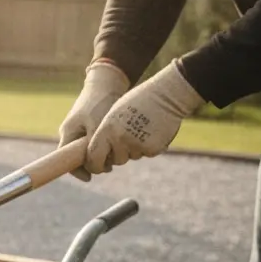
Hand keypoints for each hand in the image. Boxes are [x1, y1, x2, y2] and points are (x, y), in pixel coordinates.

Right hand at [58, 60, 129, 181]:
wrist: (107, 82)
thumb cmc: (100, 103)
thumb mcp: (98, 126)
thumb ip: (94, 147)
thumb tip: (97, 165)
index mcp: (67, 133)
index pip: (65, 161)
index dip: (77, 172)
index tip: (90, 178)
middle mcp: (71, 134)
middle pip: (79, 158)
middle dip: (94, 164)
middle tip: (111, 164)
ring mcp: (80, 130)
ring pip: (89, 151)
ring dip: (102, 155)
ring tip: (117, 153)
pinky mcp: (90, 127)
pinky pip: (96, 143)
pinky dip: (106, 147)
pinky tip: (117, 145)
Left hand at [85, 60, 205, 174]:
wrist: (166, 95)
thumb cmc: (137, 101)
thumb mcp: (114, 114)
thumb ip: (105, 134)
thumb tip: (99, 155)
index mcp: (107, 129)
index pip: (94, 157)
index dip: (94, 164)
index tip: (96, 166)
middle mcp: (120, 139)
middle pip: (115, 160)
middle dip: (118, 154)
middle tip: (126, 138)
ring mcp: (137, 145)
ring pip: (131, 157)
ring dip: (133, 149)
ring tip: (140, 129)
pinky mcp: (152, 149)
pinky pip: (146, 154)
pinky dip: (147, 146)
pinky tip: (151, 131)